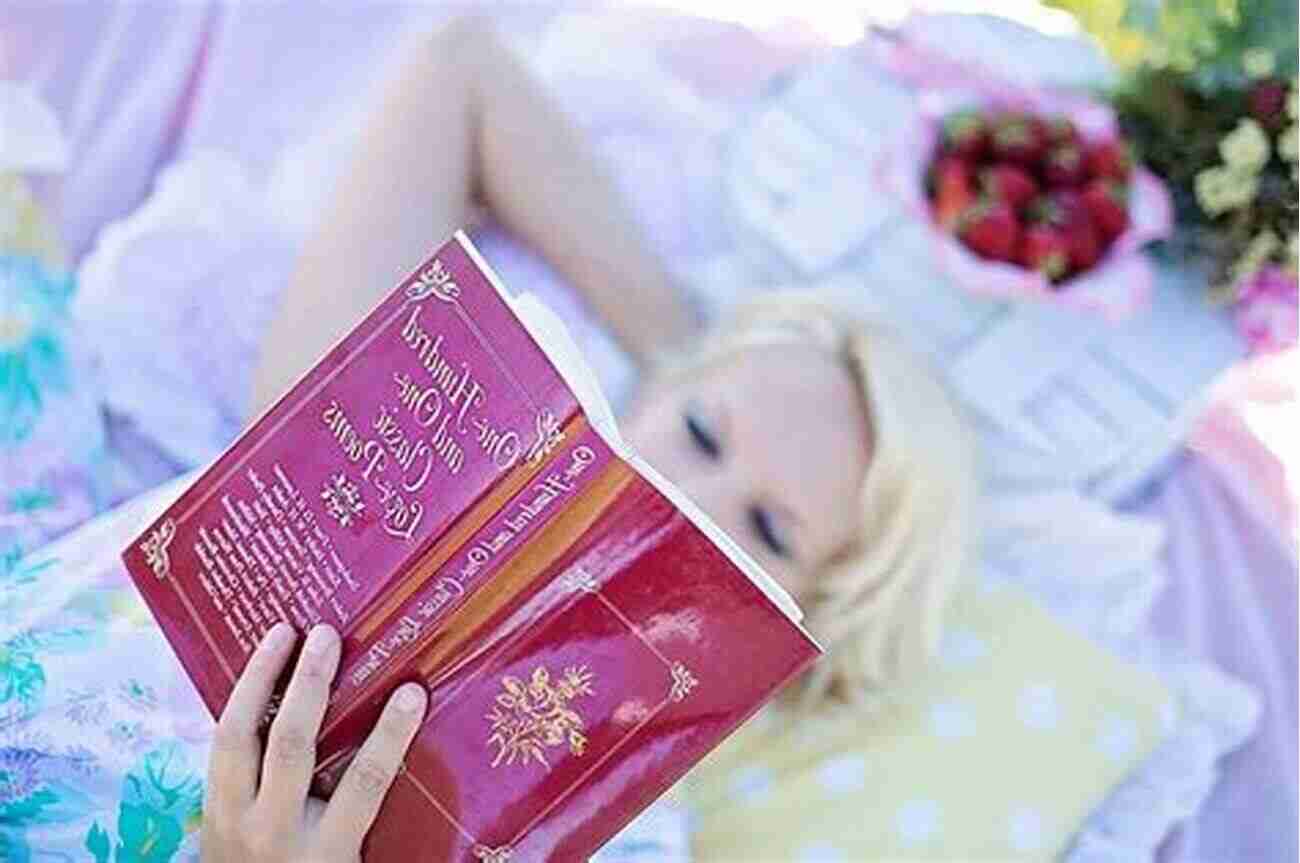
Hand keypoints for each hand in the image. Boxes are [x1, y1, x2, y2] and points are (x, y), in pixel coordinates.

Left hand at [202, 622, 427, 861]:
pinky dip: (238, 702)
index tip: (412, 691)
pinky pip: (220, 746)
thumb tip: (402, 745)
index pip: (364, 785)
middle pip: (291, 747)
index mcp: (325, 851)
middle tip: (328, 636)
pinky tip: (254, 671)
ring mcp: (231, 819)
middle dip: (310, 686)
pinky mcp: (208, 811)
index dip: (389, 735)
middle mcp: (273, 830)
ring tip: (281, 633)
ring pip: (238, 737)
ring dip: (260, 678)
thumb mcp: (351, 862)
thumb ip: (366, 814)